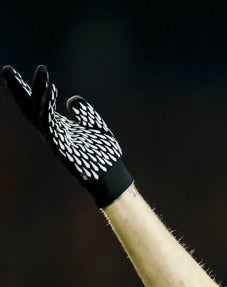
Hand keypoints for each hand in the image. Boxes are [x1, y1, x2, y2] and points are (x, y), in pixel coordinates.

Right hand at [2, 64, 132, 206]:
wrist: (112, 173)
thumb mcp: (94, 125)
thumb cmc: (104, 152)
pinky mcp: (59, 146)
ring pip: (39, 112)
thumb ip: (83, 112)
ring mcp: (53, 138)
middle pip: (29, 106)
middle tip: (7, 69)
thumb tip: (72, 99)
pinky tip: (50, 91)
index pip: (37, 104)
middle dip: (18, 88)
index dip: (25, 88)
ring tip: (42, 72)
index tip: (10, 71)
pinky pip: (50, 123)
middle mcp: (51, 131)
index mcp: (57, 125)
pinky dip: (48, 107)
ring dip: (40, 91)